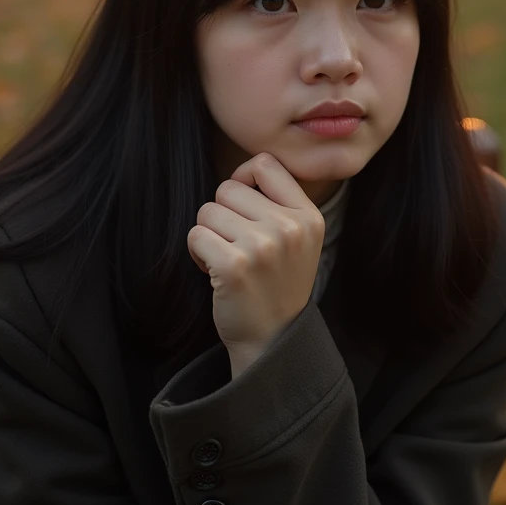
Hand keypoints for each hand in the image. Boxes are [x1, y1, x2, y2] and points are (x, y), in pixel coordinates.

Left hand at [187, 153, 325, 362]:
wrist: (272, 340)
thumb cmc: (277, 284)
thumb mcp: (298, 239)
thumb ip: (278, 203)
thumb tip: (240, 172)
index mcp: (309, 217)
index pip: (265, 164)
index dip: (243, 178)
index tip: (242, 205)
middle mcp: (289, 228)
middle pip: (228, 187)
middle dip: (222, 213)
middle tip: (235, 244)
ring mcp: (263, 246)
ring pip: (208, 210)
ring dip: (209, 235)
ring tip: (228, 259)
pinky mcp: (233, 265)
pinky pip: (195, 235)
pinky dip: (197, 253)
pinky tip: (215, 272)